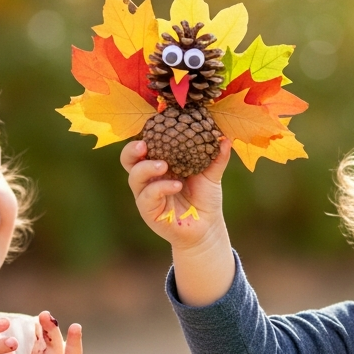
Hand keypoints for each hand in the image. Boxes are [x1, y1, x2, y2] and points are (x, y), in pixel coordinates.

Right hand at [122, 140, 236, 305]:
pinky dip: (160, 188)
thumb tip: (225, 138)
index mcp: (159, 164)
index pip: (145, 146)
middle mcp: (149, 178)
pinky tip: (176, 185)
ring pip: (135, 177)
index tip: (154, 125)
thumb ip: (216, 157)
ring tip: (164, 165)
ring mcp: (147, 195)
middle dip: (132, 150)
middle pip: (129, 160)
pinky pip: (148, 197)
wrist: (207, 227)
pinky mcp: (149, 211)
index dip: (146, 136)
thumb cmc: (204, 199)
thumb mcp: (211, 175)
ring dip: (147, 168)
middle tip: (144, 144)